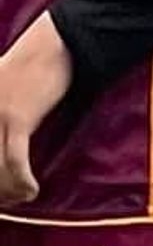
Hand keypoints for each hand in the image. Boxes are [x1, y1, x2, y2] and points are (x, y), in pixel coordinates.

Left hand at [0, 16, 71, 207]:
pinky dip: (22, 181)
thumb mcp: (2, 93)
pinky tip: (31, 191)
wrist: (54, 45)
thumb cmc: (30, 69)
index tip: (3, 192)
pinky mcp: (18, 118)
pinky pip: (15, 161)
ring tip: (21, 197)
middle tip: (8, 201)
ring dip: (8, 190)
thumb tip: (4, 143)